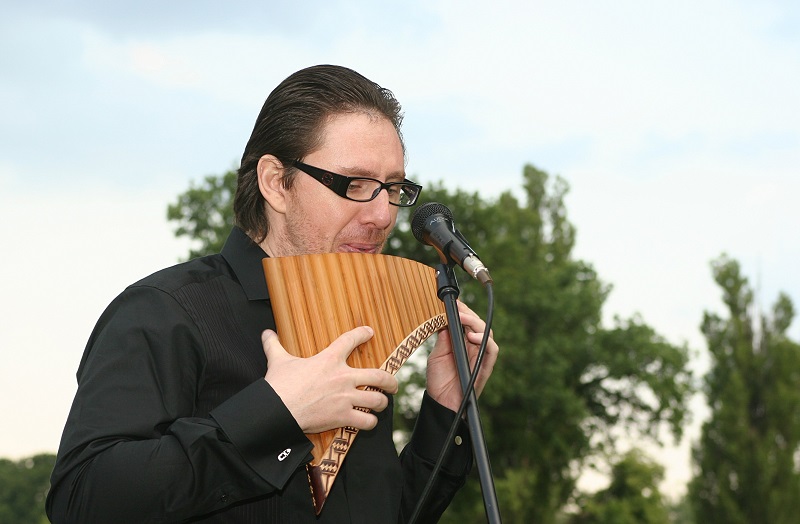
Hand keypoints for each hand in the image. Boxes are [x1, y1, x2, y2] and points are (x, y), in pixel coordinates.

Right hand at [262, 326, 398, 433]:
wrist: (277, 410)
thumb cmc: (278, 385)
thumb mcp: (278, 361)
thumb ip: (274, 346)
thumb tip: (266, 333)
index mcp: (329, 359)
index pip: (350, 340)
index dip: (362, 334)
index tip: (370, 332)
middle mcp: (343, 377)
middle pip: (379, 376)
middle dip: (390, 381)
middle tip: (393, 384)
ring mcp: (346, 398)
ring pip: (377, 400)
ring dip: (381, 403)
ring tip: (381, 404)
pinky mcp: (343, 417)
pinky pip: (367, 421)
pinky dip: (369, 422)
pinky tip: (368, 422)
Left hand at [426, 300, 498, 411]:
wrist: (442, 404)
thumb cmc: (439, 382)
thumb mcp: (437, 355)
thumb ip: (444, 339)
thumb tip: (445, 319)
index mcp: (462, 343)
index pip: (466, 322)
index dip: (461, 311)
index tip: (451, 302)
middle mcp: (473, 348)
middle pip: (478, 324)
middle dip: (468, 313)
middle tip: (456, 307)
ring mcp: (480, 356)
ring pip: (487, 333)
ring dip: (476, 323)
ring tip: (462, 319)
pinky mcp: (485, 367)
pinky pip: (492, 350)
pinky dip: (485, 341)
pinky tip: (473, 336)